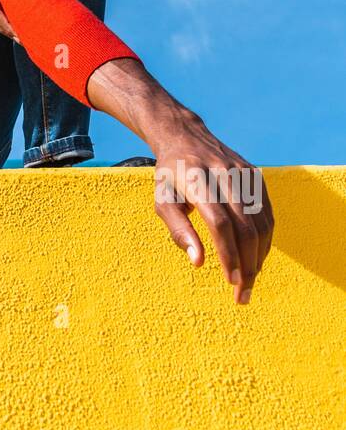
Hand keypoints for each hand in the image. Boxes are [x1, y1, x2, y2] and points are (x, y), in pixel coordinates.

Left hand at [153, 115, 274, 304]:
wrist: (185, 136)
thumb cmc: (170, 175)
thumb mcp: (162, 200)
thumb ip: (178, 230)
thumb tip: (198, 262)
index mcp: (197, 180)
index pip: (219, 224)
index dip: (228, 255)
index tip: (231, 281)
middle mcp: (223, 174)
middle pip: (245, 227)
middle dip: (247, 265)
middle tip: (243, 293)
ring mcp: (243, 173)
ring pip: (260, 221)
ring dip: (259, 256)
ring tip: (250, 281)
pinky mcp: (255, 175)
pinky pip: (266, 212)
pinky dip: (265, 238)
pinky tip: (258, 257)